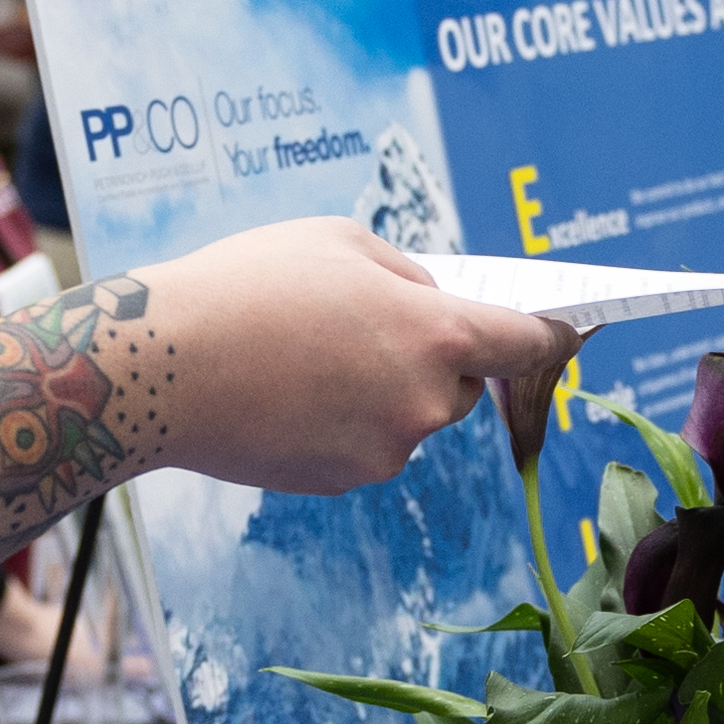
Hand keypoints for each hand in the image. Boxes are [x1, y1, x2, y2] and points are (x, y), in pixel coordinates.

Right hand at [142, 218, 572, 493]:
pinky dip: (339, 422)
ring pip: (407, 417)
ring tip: (305, 354)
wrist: (162, 368)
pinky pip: (362, 445)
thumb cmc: (248, 286)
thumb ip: (407, 276)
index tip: (561, 330)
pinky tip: (285, 391)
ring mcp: (383, 451)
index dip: (548, 332)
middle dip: (431, 357)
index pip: (528, 341)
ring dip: (379, 390)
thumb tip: (433, 304)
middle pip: (460, 384)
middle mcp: (424, 403)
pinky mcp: (340, 480)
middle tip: (364, 324)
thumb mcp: (340, 243)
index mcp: (438, 335)